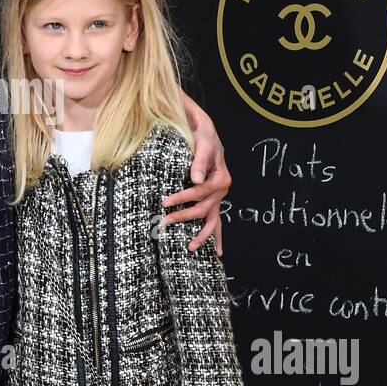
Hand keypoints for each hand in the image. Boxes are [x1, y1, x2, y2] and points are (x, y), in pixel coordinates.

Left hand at [162, 94, 230, 254]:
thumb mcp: (202, 145)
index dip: (182, 198)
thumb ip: (199, 162)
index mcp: (221, 179)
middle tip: (164, 222)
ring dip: (202, 235)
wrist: (206, 135)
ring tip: (191, 248)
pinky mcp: (213, 200)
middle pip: (203, 209)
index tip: (164, 202)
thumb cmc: (203, 138)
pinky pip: (216, 221)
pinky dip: (216, 236)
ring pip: (212, 220)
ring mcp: (218, 198)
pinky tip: (216, 250)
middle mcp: (222, 190)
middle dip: (184, 217)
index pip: (200, 193)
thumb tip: (195, 180)